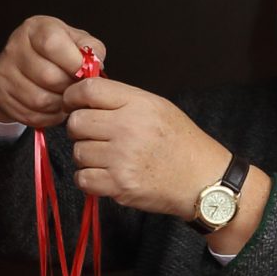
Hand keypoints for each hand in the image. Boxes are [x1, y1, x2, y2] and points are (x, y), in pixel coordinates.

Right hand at [0, 15, 103, 128]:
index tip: (84, 72)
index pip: (52, 45)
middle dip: (69, 87)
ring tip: (67, 98)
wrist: (19, 64)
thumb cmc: (52, 51)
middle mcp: (15, 48)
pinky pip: (31, 115)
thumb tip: (96, 63)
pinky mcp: (3, 97)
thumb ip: (89, 47)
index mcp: (35, 29)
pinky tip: (55, 107)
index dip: (74, 63)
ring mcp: (5, 73)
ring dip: (61, 104)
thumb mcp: (73, 39)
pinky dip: (49, 116)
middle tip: (77, 88)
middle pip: (48, 76)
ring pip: (40, 100)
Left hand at [61, 77, 232, 218]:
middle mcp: (128, 128)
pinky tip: (104, 174)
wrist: (203, 180)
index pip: (88, 90)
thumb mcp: (159, 107)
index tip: (73, 104)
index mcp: (138, 104)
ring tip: (106, 157)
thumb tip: (86, 95)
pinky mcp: (119, 185)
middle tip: (92, 135)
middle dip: (79, 129)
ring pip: (78, 152)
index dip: (73, 96)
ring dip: (86, 156)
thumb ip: (123, 100)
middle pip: (76, 122)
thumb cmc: (182, 144)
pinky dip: (89, 179)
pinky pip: (82, 179)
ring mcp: (122, 158)